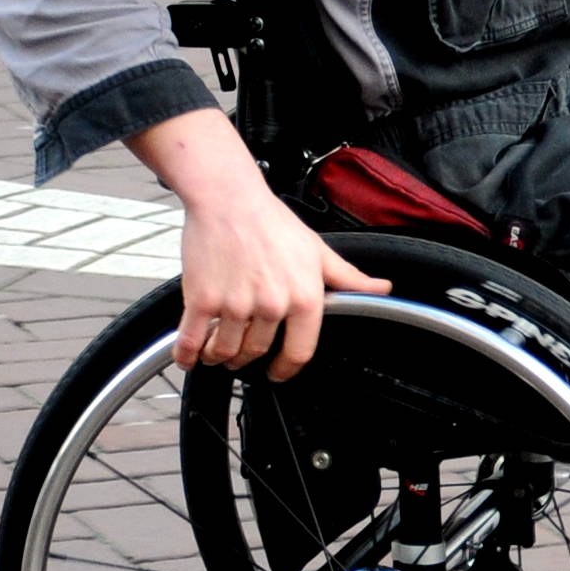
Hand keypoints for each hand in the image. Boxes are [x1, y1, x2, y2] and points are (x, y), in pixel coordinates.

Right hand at [126, 108, 390, 380]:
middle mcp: (272, 305)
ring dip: (218, 357)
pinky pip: (192, 340)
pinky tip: (187, 357)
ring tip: (216, 350)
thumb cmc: (272, 222)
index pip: (299, 353)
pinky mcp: (202, 299)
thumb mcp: (318, 251)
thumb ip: (349, 278)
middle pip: (257, 353)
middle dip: (247, 359)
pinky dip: (187, 354)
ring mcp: (236, 304)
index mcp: (305, 298)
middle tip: (241, 353)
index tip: (277, 372)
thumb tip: (382, 288)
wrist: (228, 198)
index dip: (286, 369)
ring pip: (225, 351)